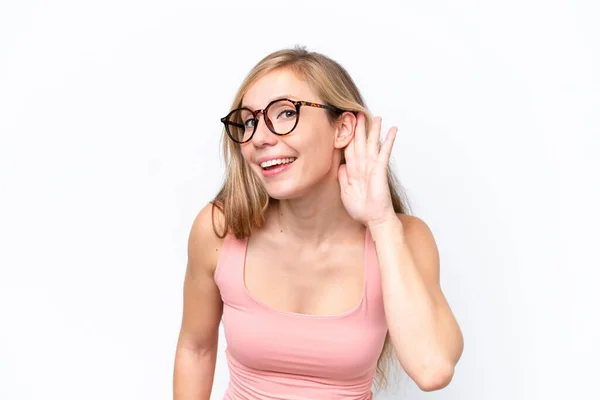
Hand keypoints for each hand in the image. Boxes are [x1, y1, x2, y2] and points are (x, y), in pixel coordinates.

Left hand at [338, 112, 398, 227]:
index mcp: (353, 170)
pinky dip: (388, 141)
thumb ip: (343, 178)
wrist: (373, 219)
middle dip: (358, 128)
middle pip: (360, 142)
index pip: (349, 149)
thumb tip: (340, 165)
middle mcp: (363, 166)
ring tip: (377, 117)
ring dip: (374, 130)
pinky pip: (385, 152)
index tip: (344, 125)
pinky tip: (392, 130)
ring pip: (372, 143)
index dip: (346, 137)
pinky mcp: (380, 170)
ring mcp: (372, 166)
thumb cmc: (361, 209)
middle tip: (357, 113)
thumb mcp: (345, 192)